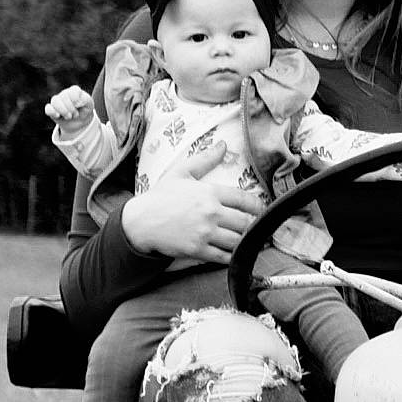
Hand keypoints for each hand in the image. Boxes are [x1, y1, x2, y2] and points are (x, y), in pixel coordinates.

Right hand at [44, 86, 95, 132]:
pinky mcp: (52, 110)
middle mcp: (65, 94)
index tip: (80, 105)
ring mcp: (57, 102)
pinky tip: (58, 116)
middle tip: (76, 114)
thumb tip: (76, 101)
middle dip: (71, 108)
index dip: (76, 98)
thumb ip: (85, 99)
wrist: (80, 121)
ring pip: (55, 101)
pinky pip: (48, 108)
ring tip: (69, 117)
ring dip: (63, 110)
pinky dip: (52, 112)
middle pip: (63, 96)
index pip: (73, 90)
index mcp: (74, 91)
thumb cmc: (85, 110)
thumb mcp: (89, 104)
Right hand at [117, 143, 262, 264]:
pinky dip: (233, 256)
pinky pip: (223, 256)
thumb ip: (205, 159)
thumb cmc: (160, 196)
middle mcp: (210, 212)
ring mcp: (204, 233)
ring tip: (251, 241)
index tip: (262, 210)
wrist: (139, 222)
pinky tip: (235, 253)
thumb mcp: (181, 172)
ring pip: (237, 240)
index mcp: (209, 192)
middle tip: (259, 227)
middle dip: (255, 225)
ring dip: (246, 241)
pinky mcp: (197, 250)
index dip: (258, 206)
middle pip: (245, 221)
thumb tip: (223, 145)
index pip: (244, 199)